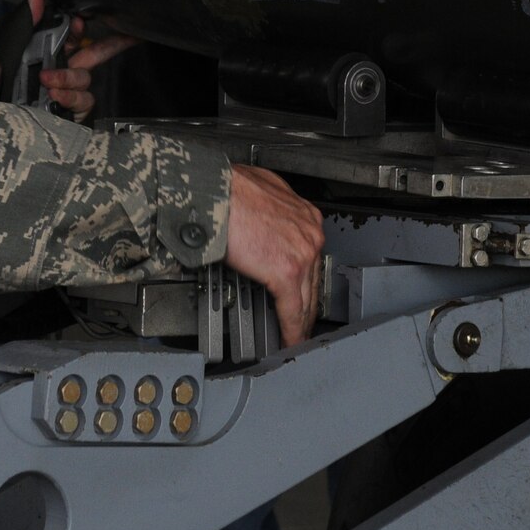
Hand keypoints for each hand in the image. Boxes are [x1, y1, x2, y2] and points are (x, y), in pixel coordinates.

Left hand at [0, 0, 139, 120]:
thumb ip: (20, 23)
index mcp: (41, 55)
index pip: (70, 38)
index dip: (78, 28)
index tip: (77, 21)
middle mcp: (57, 74)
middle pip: (93, 56)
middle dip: (112, 44)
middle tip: (128, 35)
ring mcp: (62, 95)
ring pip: (86, 79)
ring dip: (70, 77)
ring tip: (48, 80)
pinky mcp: (65, 116)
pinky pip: (83, 102)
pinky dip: (71, 96)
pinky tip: (55, 95)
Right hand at [222, 164, 325, 346]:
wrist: (216, 192)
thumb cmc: (230, 188)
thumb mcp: (264, 190)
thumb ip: (272, 210)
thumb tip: (263, 220)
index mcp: (305, 216)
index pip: (311, 259)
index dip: (307, 281)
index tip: (302, 293)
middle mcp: (310, 234)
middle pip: (313, 282)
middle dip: (307, 306)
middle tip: (302, 325)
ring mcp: (301, 254)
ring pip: (305, 299)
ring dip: (300, 322)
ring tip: (294, 338)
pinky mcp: (286, 272)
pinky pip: (291, 310)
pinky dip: (290, 330)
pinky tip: (288, 341)